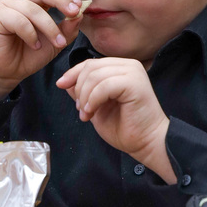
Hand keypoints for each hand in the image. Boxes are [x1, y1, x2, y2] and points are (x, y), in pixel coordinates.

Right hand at [0, 0, 85, 99]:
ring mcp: (6, 5)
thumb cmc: (27, 55)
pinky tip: (35, 45)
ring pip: (33, 8)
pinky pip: (19, 20)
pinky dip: (31, 34)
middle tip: (74, 13)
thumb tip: (80, 14)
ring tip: (58, 43)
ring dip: (49, 27)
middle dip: (61, 1)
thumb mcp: (54, 43)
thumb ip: (67, 29)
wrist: (4, 72)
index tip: (80, 8)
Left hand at [56, 58, 175, 182]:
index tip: (60, 85)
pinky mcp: (135, 83)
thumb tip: (65, 81)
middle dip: (79, 89)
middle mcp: (129, 65)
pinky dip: (93, 100)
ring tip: (87, 114)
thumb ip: (83, 92)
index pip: (90, 63)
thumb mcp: (96, 107)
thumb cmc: (125, 128)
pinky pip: (104, 86)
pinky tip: (92, 113)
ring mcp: (133, 72)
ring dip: (85, 97)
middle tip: (81, 110)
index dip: (72, 73)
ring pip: (95, 76)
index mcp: (121, 68)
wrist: (146, 143)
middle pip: (90, 67)